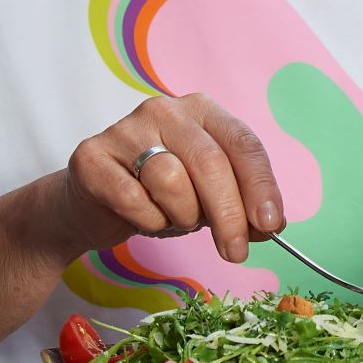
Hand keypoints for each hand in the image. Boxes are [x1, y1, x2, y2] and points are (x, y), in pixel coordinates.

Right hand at [61, 93, 284, 263]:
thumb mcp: (208, 198)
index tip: (272, 224)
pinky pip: (132, 199)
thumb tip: (272, 225)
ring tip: (174, 219)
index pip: (243, 143)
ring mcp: (125, 130)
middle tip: (235, 251)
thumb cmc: (157, 196)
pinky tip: (143, 217)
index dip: (261, 186)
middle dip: (229, 215)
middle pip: (210, 163)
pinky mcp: (92, 157)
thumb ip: (242, 206)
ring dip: (181, 215)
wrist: (90, 204)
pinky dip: (147, 220)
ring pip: (171, 181)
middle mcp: (165, 111)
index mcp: (202, 111)